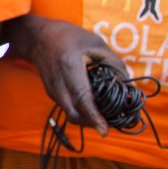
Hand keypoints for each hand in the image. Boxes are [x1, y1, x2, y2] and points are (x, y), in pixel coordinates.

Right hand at [27, 17, 121, 134]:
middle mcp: (58, 83)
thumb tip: (129, 87)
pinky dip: (81, 113)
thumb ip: (114, 65)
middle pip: (75, 114)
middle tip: (112, 123)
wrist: (38, 38)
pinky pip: (68, 109)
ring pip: (71, 114)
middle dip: (94, 123)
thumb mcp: (96, 44)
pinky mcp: (52, 94)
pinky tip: (93, 106)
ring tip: (105, 116)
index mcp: (69, 67)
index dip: (94, 116)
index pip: (81, 97)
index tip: (105, 130)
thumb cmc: (69, 37)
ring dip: (88, 119)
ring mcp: (52, 91)